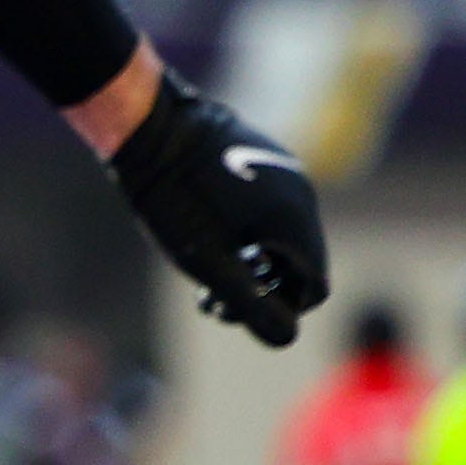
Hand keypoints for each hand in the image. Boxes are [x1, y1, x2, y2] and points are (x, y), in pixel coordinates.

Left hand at [104, 70, 326, 347]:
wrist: (151, 126)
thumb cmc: (174, 199)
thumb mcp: (208, 262)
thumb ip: (250, 304)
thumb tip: (286, 338)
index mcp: (296, 221)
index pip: (314, 287)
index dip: (280, 311)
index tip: (236, 311)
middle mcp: (302, 194)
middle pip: (300, 263)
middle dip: (263, 289)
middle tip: (211, 300)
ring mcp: (286, 172)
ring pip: (285, 235)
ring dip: (254, 264)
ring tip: (206, 273)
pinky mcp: (267, 158)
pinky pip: (273, 208)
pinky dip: (252, 232)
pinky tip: (212, 234)